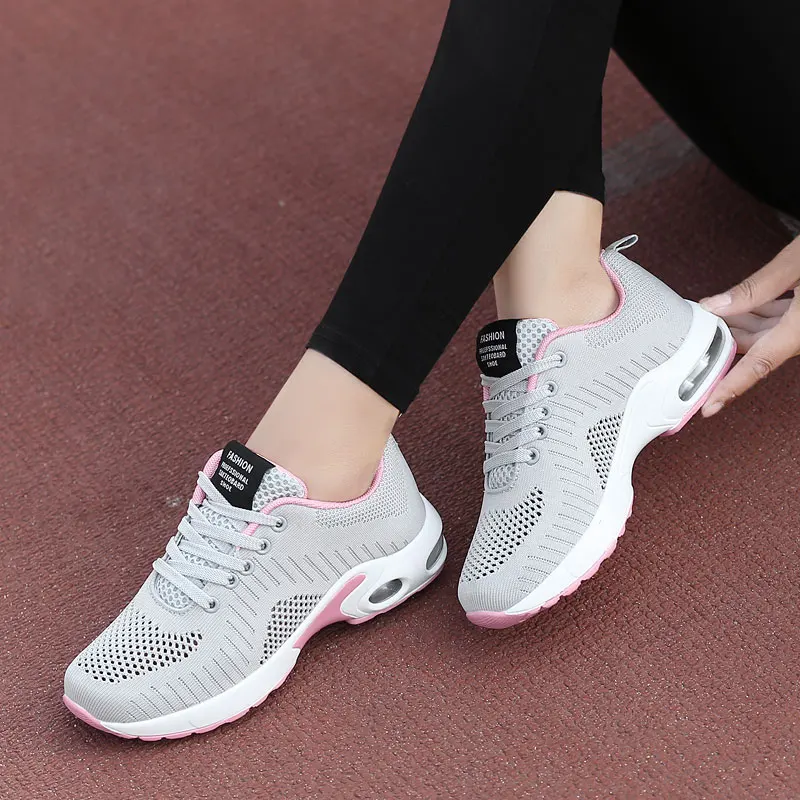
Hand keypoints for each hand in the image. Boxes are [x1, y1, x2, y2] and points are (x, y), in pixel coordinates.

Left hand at [699, 235, 799, 416]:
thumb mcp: (796, 263)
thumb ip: (755, 288)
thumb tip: (716, 306)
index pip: (758, 365)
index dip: (731, 387)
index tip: (710, 406)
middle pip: (758, 348)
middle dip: (726, 341)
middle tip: (696, 334)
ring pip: (767, 334)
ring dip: (739, 325)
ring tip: (710, 314)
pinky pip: (780, 321)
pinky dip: (757, 313)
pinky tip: (738, 306)